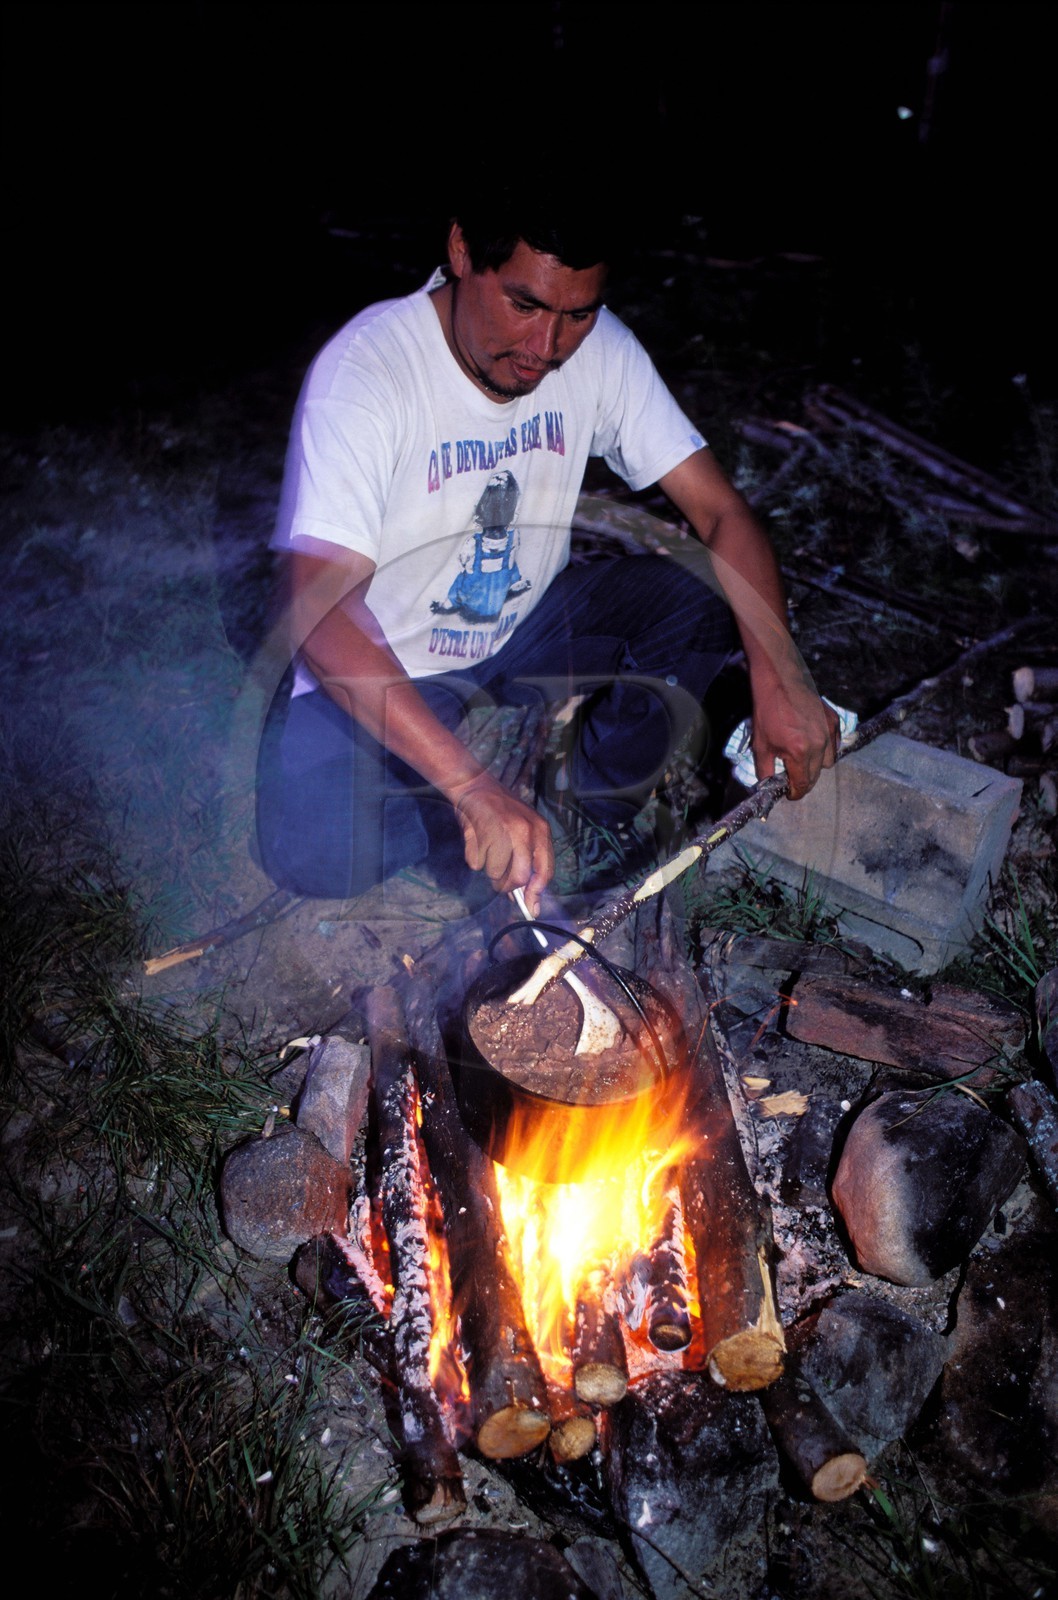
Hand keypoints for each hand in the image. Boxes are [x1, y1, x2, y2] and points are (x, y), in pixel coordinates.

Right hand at [450, 772, 553, 911]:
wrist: (474, 785)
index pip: (545, 870)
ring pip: (494, 873)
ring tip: (487, 847)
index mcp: (540, 830)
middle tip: (499, 883)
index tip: (531, 908)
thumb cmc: (501, 813)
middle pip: (518, 877)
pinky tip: (476, 839)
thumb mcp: (522, 830)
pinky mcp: (481, 833)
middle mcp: (524, 831)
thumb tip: (524, 897)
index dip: (536, 892)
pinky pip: (476, 863)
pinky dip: (474, 857)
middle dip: (506, 887)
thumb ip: (527, 860)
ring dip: (488, 868)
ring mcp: (502, 831)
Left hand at [750, 679, 840, 800]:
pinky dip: (826, 749)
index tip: (789, 793)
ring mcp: (829, 732)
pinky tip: (813, 743)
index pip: (803, 784)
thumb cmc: (767, 710)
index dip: (795, 793)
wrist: (779, 679)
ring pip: (828, 762)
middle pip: (816, 776)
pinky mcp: (834, 720)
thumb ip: (765, 770)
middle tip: (791, 777)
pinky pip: (835, 744)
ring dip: (816, 765)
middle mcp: (818, 744)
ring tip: (802, 758)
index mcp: (799, 752)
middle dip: (803, 780)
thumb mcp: (760, 744)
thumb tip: (768, 786)